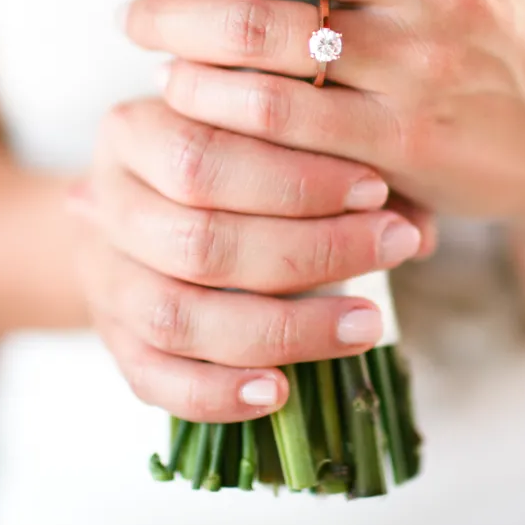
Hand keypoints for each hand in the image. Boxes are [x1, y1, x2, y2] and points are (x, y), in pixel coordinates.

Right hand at [67, 98, 432, 422]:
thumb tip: (421, 226)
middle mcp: (105, 203)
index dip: (293, 178)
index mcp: (134, 131)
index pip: (203, 155)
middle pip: (197, 239)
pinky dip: (216, 393)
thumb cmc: (227, 166)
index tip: (376, 187)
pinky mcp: (114, 342)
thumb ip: (334, 166)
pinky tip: (280, 392)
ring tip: (366, 324)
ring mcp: (104, 278)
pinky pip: (153, 380)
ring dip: (282, 328)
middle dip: (310, 249)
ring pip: (177, 315)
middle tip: (394, 246)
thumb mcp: (268, 141)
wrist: (140, 214)